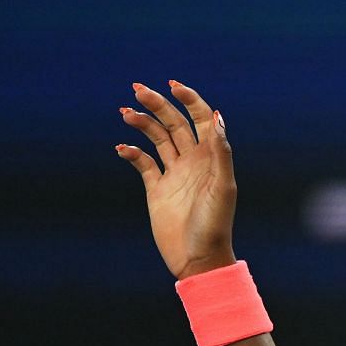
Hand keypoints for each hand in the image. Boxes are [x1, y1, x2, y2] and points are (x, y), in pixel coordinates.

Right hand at [116, 80, 238, 279]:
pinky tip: (123, 148)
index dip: (189, 101)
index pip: (201, 120)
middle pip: (174, 123)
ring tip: (126, 113)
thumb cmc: (215, 224)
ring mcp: (174, 174)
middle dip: (157, 105)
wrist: (198, 258)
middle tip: (138, 90)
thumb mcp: (222, 186)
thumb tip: (217, 117)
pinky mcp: (157, 189)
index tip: (172, 87)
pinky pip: (142, 163)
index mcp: (211, 157)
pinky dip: (132, 152)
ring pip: (157, 138)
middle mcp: (193, 161)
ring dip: (142, 123)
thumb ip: (220, 152)